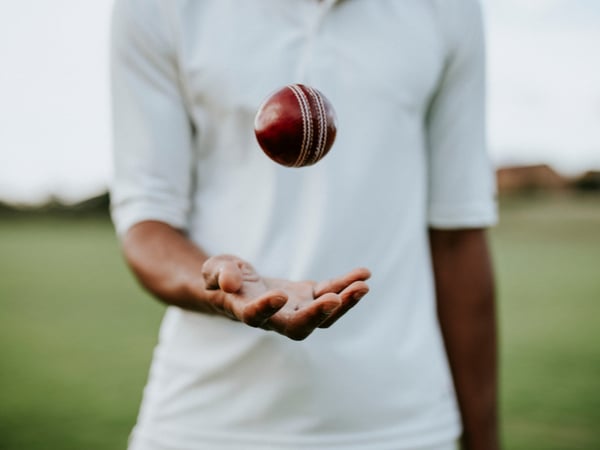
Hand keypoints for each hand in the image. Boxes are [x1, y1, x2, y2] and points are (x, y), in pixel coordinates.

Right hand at [201, 255, 369, 339]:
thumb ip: (220, 274)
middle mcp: (274, 318)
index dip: (266, 309)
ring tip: (363, 286)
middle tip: (335, 300)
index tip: (279, 295)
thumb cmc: (221, 278)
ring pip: (322, 316)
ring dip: (343, 303)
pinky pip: (330, 293)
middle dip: (318, 315)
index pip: (255, 317)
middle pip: (298, 327)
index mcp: (246, 311)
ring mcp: (294, 309)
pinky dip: (346, 285)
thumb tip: (230, 283)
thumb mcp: (214, 269)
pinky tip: (364, 273)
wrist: (236, 285)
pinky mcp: (307, 297)